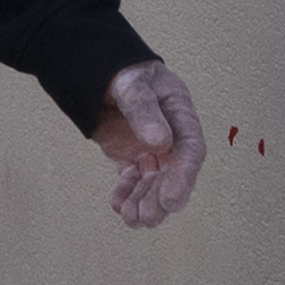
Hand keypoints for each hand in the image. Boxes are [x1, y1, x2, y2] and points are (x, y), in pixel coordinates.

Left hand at [95, 62, 199, 227]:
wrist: (95, 66)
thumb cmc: (121, 68)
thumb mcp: (132, 83)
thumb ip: (143, 109)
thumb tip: (160, 142)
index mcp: (179, 112)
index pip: (190, 149)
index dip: (183, 177)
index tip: (172, 200)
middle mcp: (170, 133)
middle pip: (173, 172)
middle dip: (161, 197)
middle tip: (148, 217)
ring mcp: (150, 145)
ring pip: (153, 181)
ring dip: (144, 201)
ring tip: (131, 218)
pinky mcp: (131, 153)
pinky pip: (134, 178)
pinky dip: (127, 193)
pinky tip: (119, 204)